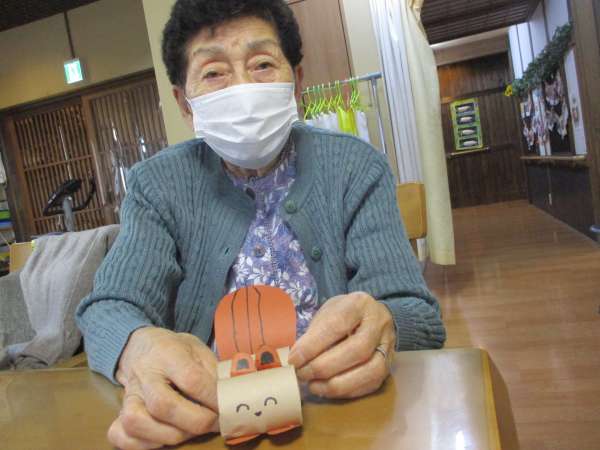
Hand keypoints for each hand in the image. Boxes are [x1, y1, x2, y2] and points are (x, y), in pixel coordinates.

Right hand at [108, 327, 218, 449]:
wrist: (139, 347)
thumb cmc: (174, 350)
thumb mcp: (197, 348)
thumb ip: (212, 370)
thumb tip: (230, 396)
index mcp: (167, 352)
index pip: (191, 379)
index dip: (212, 397)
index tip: (227, 405)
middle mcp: (144, 374)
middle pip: (164, 405)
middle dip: (196, 420)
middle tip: (214, 422)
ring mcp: (128, 396)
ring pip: (138, 422)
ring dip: (171, 434)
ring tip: (191, 430)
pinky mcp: (117, 413)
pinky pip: (122, 436)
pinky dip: (144, 444)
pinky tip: (164, 437)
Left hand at [288, 292, 394, 398]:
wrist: (374, 316)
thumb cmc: (344, 314)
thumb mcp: (328, 311)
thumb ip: (315, 332)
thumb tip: (296, 358)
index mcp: (359, 304)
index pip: (337, 325)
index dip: (313, 345)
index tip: (294, 359)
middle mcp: (379, 324)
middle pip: (357, 350)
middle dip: (324, 367)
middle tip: (302, 374)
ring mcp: (388, 346)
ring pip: (369, 371)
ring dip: (337, 384)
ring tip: (313, 385)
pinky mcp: (389, 367)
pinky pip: (371, 384)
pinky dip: (346, 391)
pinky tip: (327, 390)